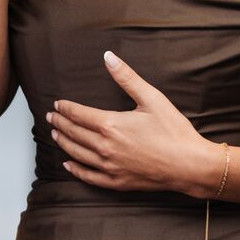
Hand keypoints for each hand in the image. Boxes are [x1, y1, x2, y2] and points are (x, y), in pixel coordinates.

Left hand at [48, 50, 220, 195]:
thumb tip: (108, 57)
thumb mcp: (152, 98)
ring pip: (77, 153)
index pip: (79, 114)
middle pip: (74, 133)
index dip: (66, 108)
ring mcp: (109, 166)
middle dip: (60, 123)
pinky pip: (88, 176)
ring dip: (64, 142)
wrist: (189, 164)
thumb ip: (127, 78)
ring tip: (56, 135)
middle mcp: (105, 147)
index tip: (58, 104)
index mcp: (111, 125)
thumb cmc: (173, 131)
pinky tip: (68, 164)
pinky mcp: (116, 182)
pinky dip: (75, 170)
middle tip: (51, 117)